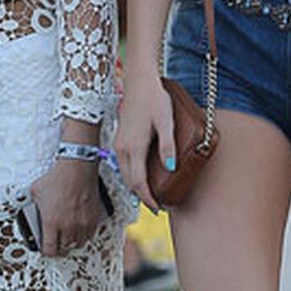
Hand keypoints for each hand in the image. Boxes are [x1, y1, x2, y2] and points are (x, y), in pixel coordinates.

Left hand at [31, 157, 103, 257]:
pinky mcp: (93, 218)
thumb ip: (33, 206)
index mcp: (51, 222)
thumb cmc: (57, 177)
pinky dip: (84, 235)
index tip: (46, 250)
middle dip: (59, 246)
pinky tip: (79, 230)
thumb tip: (30, 211)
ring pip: (78, 244)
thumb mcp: (36, 191)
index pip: (49, 249)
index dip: (46, 252)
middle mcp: (68, 226)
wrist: (76, 167)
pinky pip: (90, 235)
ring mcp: (82, 223)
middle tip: (56, 242)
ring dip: (72, 242)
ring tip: (67, 237)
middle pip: (64, 248)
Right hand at [114, 70, 173, 212]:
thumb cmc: (155, 99)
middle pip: (130, 182)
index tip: (158, 208)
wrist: (139, 82)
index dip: (148, 199)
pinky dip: (132, 176)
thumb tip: (171, 168)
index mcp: (134, 147)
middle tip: (158, 205)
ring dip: (136, 187)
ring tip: (152, 194)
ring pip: (125, 175)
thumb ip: (168, 146)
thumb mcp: (166, 121)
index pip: (138, 183)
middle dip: (143, 197)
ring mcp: (119, 144)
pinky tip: (143, 176)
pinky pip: (123, 165)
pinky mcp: (120, 139)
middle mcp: (122, 149)